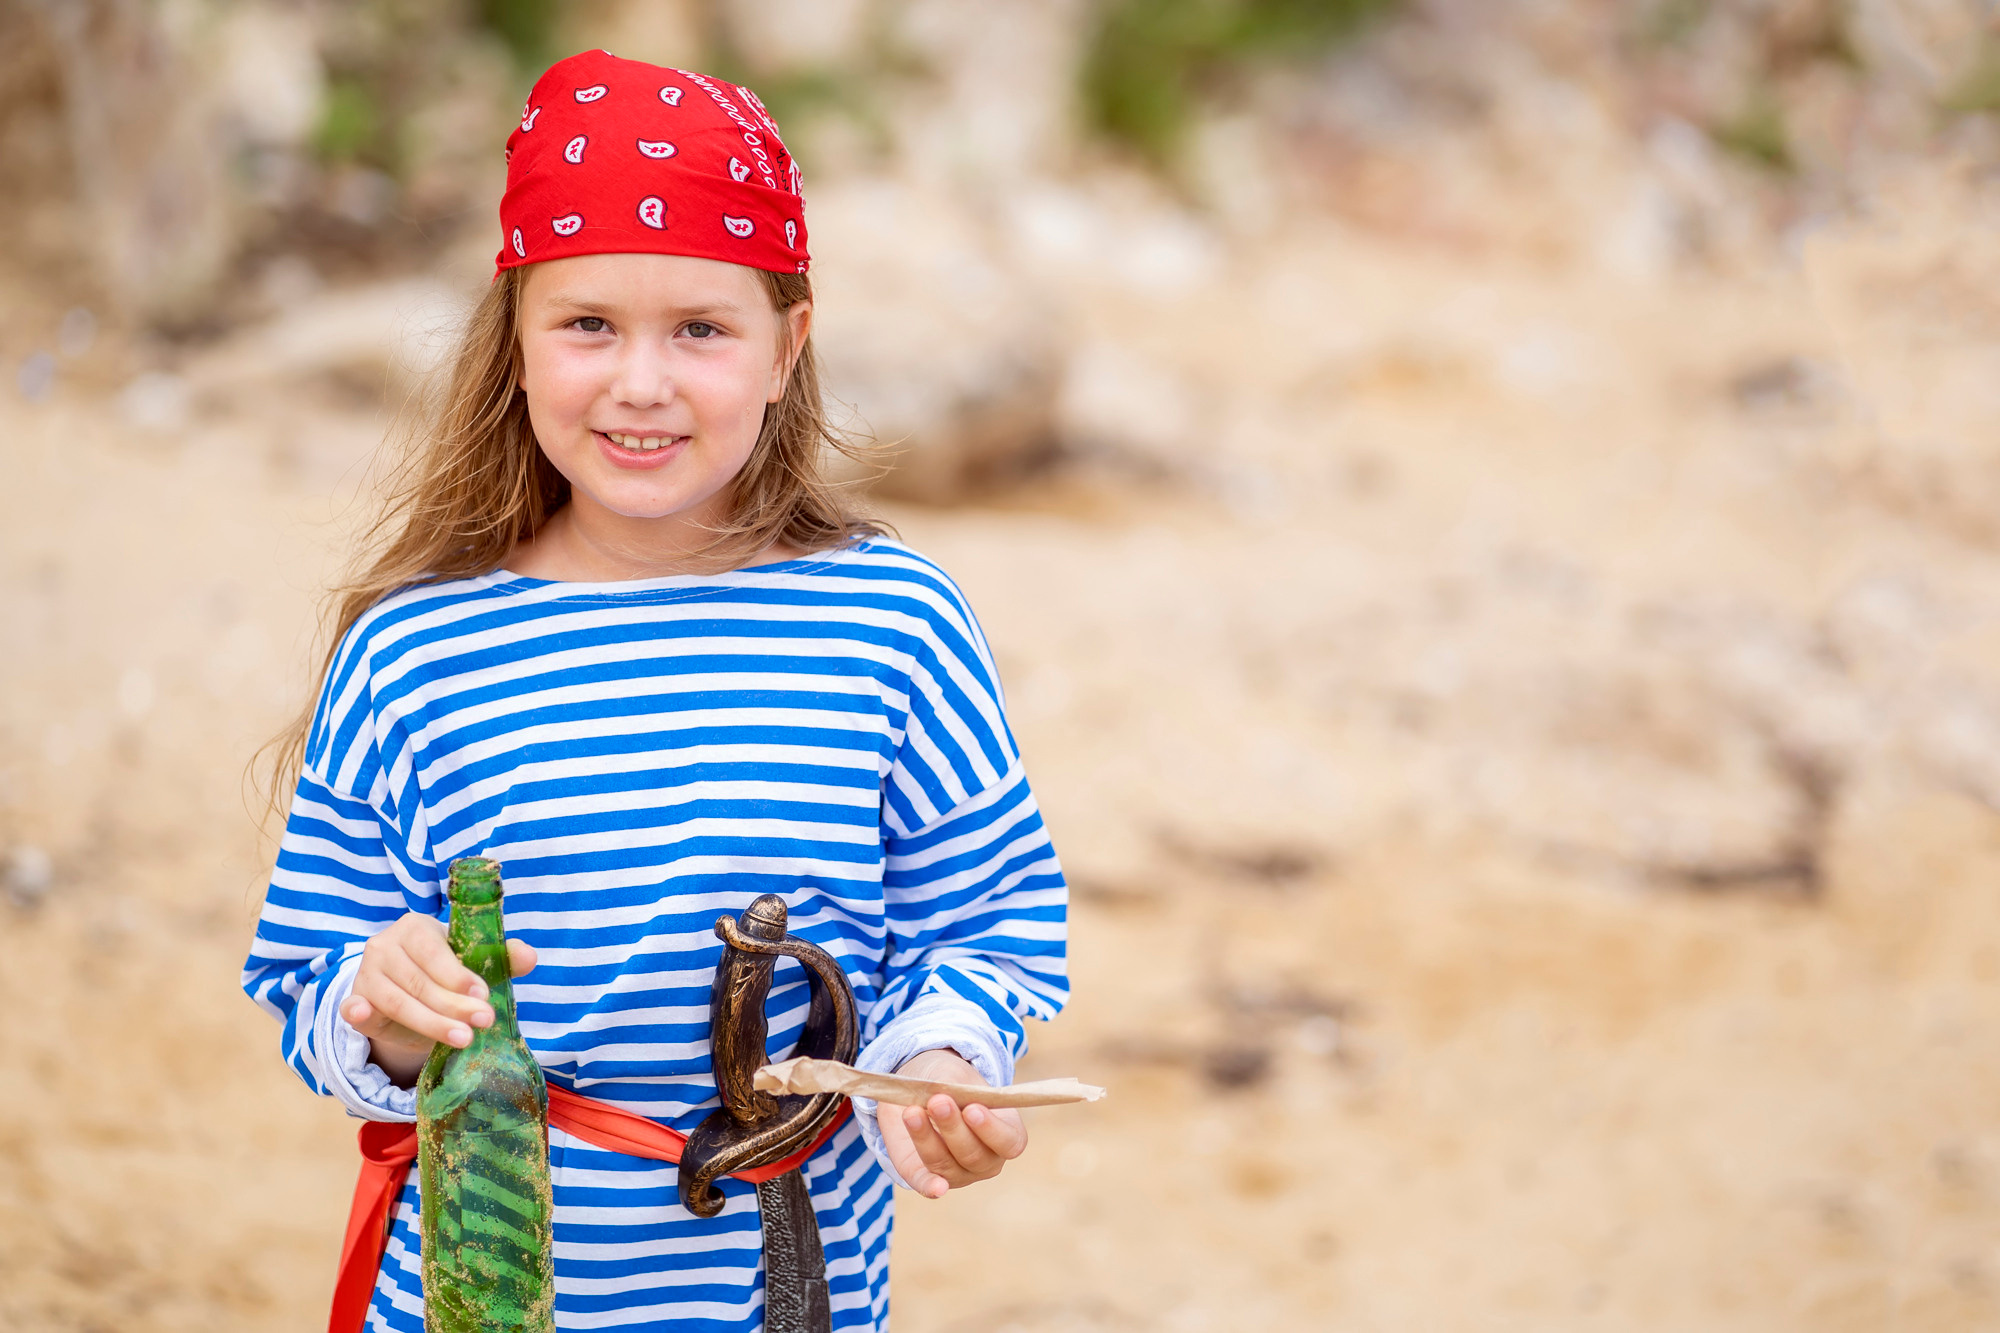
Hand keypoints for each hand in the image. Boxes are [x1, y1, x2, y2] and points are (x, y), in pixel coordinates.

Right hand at [338, 912, 537, 1086]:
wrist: (410, 996)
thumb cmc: (445, 974)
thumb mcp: (471, 963)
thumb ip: (501, 957)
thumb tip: (530, 957)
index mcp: (416, 927)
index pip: (435, 951)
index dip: (458, 975)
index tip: (484, 996)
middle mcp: (385, 945)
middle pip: (420, 981)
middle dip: (454, 1005)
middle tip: (484, 1022)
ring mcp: (367, 973)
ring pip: (398, 1001)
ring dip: (430, 1022)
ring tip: (463, 1039)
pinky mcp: (356, 999)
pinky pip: (353, 1008)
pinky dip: (357, 1011)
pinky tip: (363, 1014)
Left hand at [876, 1049, 1027, 1198]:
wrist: (918, 1090)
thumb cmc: (948, 1081)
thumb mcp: (955, 1074)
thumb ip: (953, 1086)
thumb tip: (943, 1100)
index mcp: (1005, 1131)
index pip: (1010, 1141)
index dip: (992, 1129)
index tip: (972, 1109)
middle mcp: (985, 1159)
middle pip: (974, 1155)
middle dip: (953, 1128)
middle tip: (938, 1101)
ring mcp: (957, 1172)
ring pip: (946, 1164)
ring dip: (927, 1139)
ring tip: (912, 1112)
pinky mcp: (925, 1176)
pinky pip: (926, 1184)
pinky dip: (930, 1186)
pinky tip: (936, 1188)